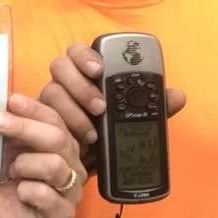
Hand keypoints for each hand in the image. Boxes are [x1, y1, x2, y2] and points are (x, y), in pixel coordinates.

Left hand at [0, 93, 84, 217]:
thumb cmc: (2, 174)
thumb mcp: (3, 145)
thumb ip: (8, 126)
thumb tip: (2, 104)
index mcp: (61, 140)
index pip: (55, 117)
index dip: (34, 108)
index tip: (12, 101)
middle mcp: (72, 161)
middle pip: (57, 137)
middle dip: (24, 127)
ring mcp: (72, 189)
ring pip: (54, 165)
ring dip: (23, 164)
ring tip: (11, 171)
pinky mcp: (64, 213)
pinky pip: (45, 194)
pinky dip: (25, 190)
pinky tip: (19, 192)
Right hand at [39, 42, 186, 170]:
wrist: (84, 166)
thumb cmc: (105, 134)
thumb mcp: (132, 120)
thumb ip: (153, 107)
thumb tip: (177, 95)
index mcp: (85, 74)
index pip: (79, 51)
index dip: (86, 56)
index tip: (100, 69)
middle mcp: (64, 83)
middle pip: (59, 65)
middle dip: (79, 84)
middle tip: (99, 106)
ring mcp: (49, 102)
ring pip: (50, 91)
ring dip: (72, 111)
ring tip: (92, 133)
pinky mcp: (40, 122)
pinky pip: (41, 117)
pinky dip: (62, 129)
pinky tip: (77, 143)